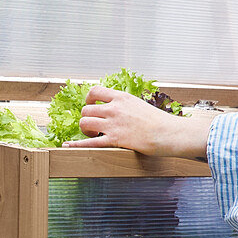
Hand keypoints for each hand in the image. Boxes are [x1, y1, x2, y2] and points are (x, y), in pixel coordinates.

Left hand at [79, 87, 212, 159]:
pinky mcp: (115, 140)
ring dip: (84, 130)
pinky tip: (68, 146)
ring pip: (85, 123)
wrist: (169, 133)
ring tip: (90, 135)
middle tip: (92, 126)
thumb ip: (124, 105)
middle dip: (86, 118)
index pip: (95, 91)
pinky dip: (76, 145)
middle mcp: (115, 109)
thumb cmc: (158, 121)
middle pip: (86, 110)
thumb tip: (113, 107)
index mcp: (122, 98)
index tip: (90, 106)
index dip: (88, 99)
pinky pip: (89, 143)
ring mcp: (114, 124)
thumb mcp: (139, 104)